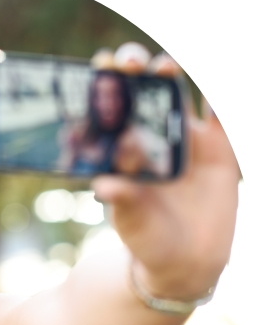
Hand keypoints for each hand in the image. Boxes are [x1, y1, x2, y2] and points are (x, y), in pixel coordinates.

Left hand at [91, 43, 240, 300]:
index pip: (112, 109)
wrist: (185, 261)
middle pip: (144, 91)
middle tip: (133, 62)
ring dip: (176, 74)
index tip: (99, 66)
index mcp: (124, 150)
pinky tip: (223, 74)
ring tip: (167, 63)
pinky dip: (225, 97)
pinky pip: (224, 116)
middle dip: (138, 70)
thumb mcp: (132, 221)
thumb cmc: (147, 239)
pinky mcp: (219, 149)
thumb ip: (124, 200)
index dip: (107, 85)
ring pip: (182, 94)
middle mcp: (152, 137)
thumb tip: (105, 186)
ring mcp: (185, 140)